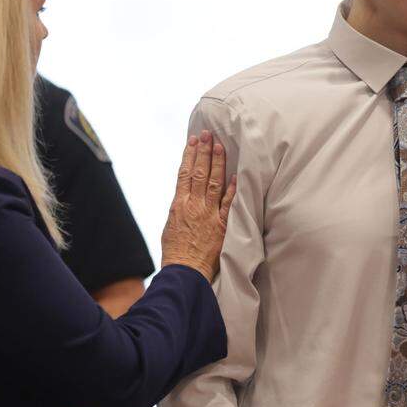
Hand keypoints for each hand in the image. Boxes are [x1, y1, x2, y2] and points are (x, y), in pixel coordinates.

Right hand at [161, 131, 236, 280]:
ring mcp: (208, 214)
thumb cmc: (175, 252)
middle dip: (204, 151)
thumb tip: (184, 197)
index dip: (190, 155)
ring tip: (220, 145)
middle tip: (208, 134)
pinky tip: (236, 175)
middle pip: (199, 173)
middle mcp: (193, 205)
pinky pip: (228, 203)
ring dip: (218, 162)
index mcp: (178, 204)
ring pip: (213, 182)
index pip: (185, 174)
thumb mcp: (170, 226)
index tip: (193, 141)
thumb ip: (179, 209)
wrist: (184, 271)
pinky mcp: (221, 225)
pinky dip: (232, 188)